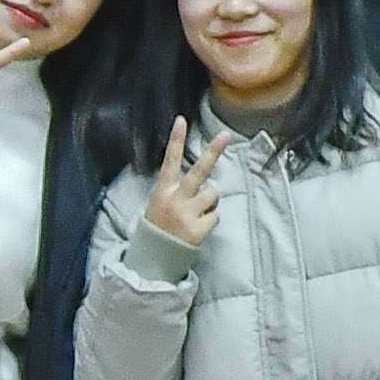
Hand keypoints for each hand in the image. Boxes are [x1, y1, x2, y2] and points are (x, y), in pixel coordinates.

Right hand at [137, 115, 230, 246]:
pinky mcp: (199, 229)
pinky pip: (215, 216)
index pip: (169, 161)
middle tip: (225, 135)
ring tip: (195, 214)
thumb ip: (178, 190)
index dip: (176, 140)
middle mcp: (176, 199)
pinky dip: (210, 220)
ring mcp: (188, 214)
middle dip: (213, 152)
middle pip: (199, 171)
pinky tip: (197, 227)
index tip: (181, 120)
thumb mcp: (160, 204)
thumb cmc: (160, 227)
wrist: (153, 259)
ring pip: (213, 194)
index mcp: (163, 191)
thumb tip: (203, 180)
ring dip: (209, 202)